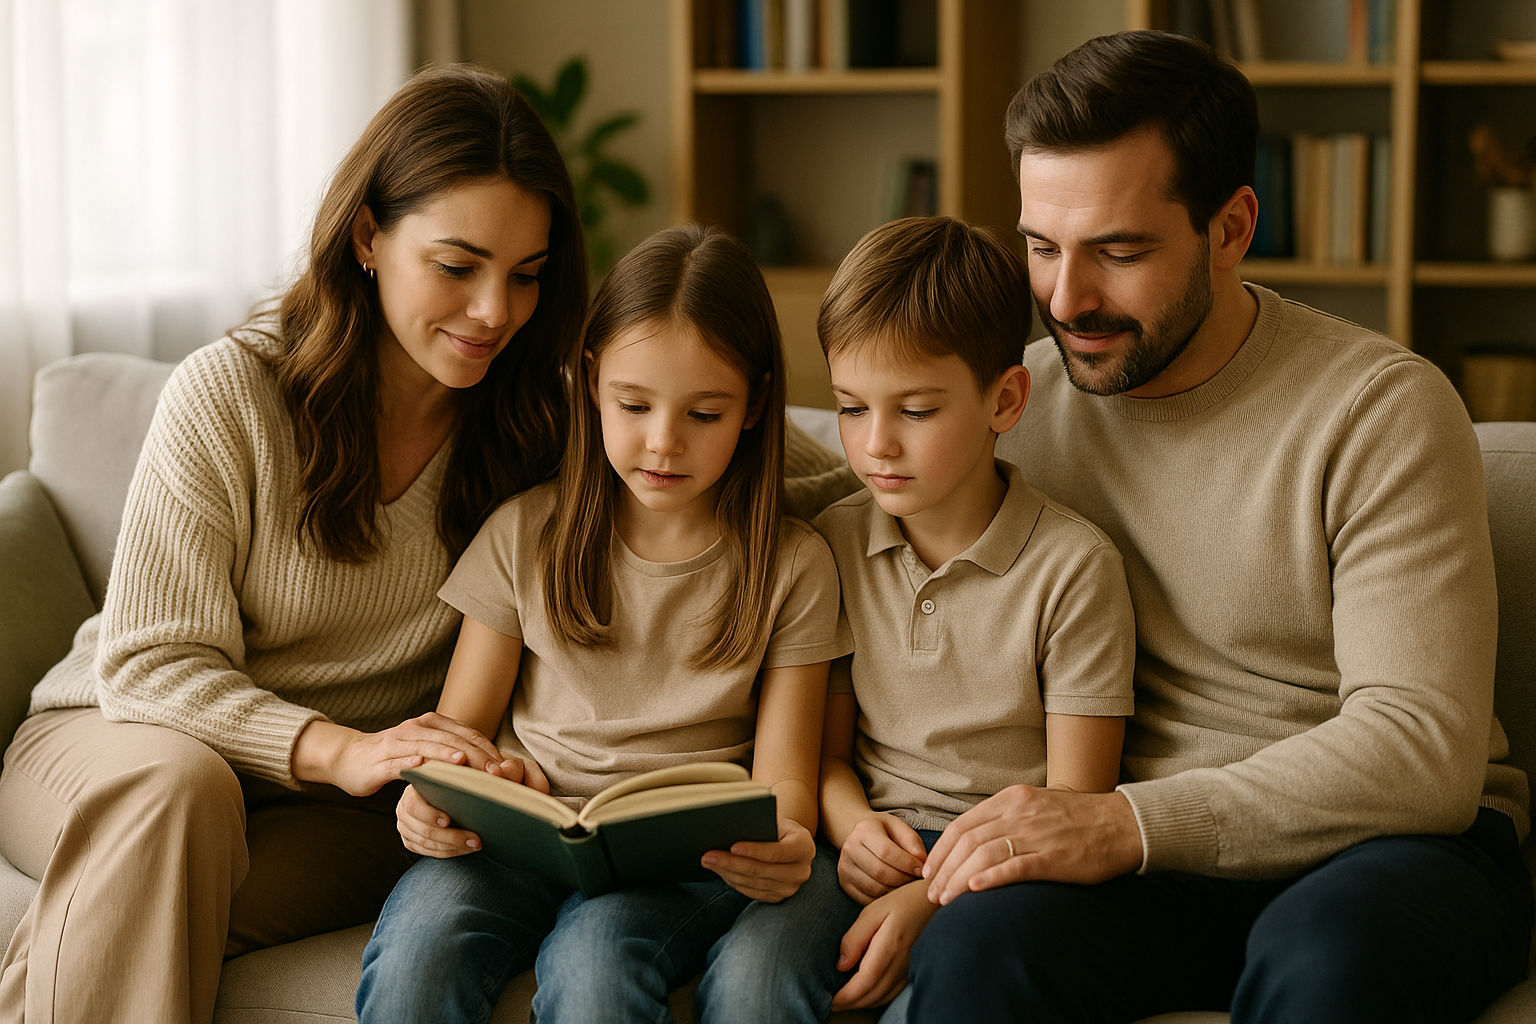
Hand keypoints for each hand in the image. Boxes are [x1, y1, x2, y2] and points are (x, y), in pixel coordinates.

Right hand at [293, 712, 517, 796]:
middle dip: (474, 755)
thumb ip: (451, 752)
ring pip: (426, 747)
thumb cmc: (395, 757)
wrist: (350, 758)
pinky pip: (397, 761)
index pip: (466, 734)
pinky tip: (421, 766)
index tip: (505, 767)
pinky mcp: (380, 761)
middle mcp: (416, 729)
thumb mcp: (426, 750)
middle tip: (494, 772)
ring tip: (464, 763)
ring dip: (446, 755)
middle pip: (451, 740)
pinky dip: (410, 762)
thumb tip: (489, 766)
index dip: (486, 748)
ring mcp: (397, 743)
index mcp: (431, 724)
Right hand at [395, 754, 549, 856]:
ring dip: (451, 844)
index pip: (414, 800)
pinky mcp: (411, 839)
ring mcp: (406, 823)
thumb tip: (504, 772)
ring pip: (422, 840)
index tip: (449, 820)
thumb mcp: (480, 769)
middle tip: (476, 839)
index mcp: (417, 781)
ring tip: (478, 844)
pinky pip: (424, 850)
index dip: (429, 812)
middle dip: (448, 835)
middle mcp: (406, 803)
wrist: (464, 791)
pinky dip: (446, 851)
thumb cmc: (474, 778)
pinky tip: (467, 849)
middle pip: (419, 826)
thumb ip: (488, 769)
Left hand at [702, 817, 814, 901]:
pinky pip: (752, 892)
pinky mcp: (778, 897)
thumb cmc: (777, 826)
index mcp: (804, 846)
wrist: (788, 842)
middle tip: (708, 856)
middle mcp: (801, 871)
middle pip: (762, 870)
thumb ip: (760, 826)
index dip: (754, 850)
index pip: (777, 851)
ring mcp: (791, 887)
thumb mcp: (775, 821)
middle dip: (732, 863)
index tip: (732, 847)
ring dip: (728, 873)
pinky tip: (721, 872)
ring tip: (709, 863)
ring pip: (754, 883)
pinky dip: (734, 882)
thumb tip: (729, 828)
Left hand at [831, 880, 937, 1009]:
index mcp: (889, 947)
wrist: (933, 903)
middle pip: (872, 995)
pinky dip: (875, 999)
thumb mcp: (872, 911)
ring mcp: (909, 970)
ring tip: (843, 1002)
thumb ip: (855, 938)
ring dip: (862, 1004)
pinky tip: (864, 994)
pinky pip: (892, 993)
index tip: (830, 1001)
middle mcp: (901, 963)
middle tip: (831, 1004)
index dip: (846, 996)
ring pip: (882, 997)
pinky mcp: (912, 971)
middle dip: (850, 1004)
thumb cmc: (901, 902)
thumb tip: (841, 966)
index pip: (864, 982)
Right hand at [837, 813, 926, 903]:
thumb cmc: (885, 832)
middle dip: (902, 879)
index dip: (907, 864)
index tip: (921, 870)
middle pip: (879, 871)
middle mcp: (850, 847)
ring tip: (906, 887)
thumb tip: (921, 862)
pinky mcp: (844, 883)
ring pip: (873, 887)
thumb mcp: (900, 828)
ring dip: (894, 891)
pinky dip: (883, 899)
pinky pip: (866, 898)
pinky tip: (893, 892)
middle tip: (916, 881)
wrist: (862, 836)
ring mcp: (844, 867)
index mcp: (864, 829)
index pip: (886, 851)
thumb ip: (912, 842)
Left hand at [923, 786, 1142, 904]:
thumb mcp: (1035, 806)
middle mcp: (1018, 813)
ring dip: (958, 879)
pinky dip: (991, 878)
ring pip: (983, 855)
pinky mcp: (1054, 857)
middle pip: (967, 842)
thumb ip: (1005, 818)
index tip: (929, 871)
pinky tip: (974, 890)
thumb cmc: (1078, 819)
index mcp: (1011, 799)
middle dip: (944, 870)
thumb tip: (973, 842)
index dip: (940, 850)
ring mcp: (1036, 834)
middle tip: (931, 893)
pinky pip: (1015, 866)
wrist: (1123, 824)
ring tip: (945, 900)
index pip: (962, 825)